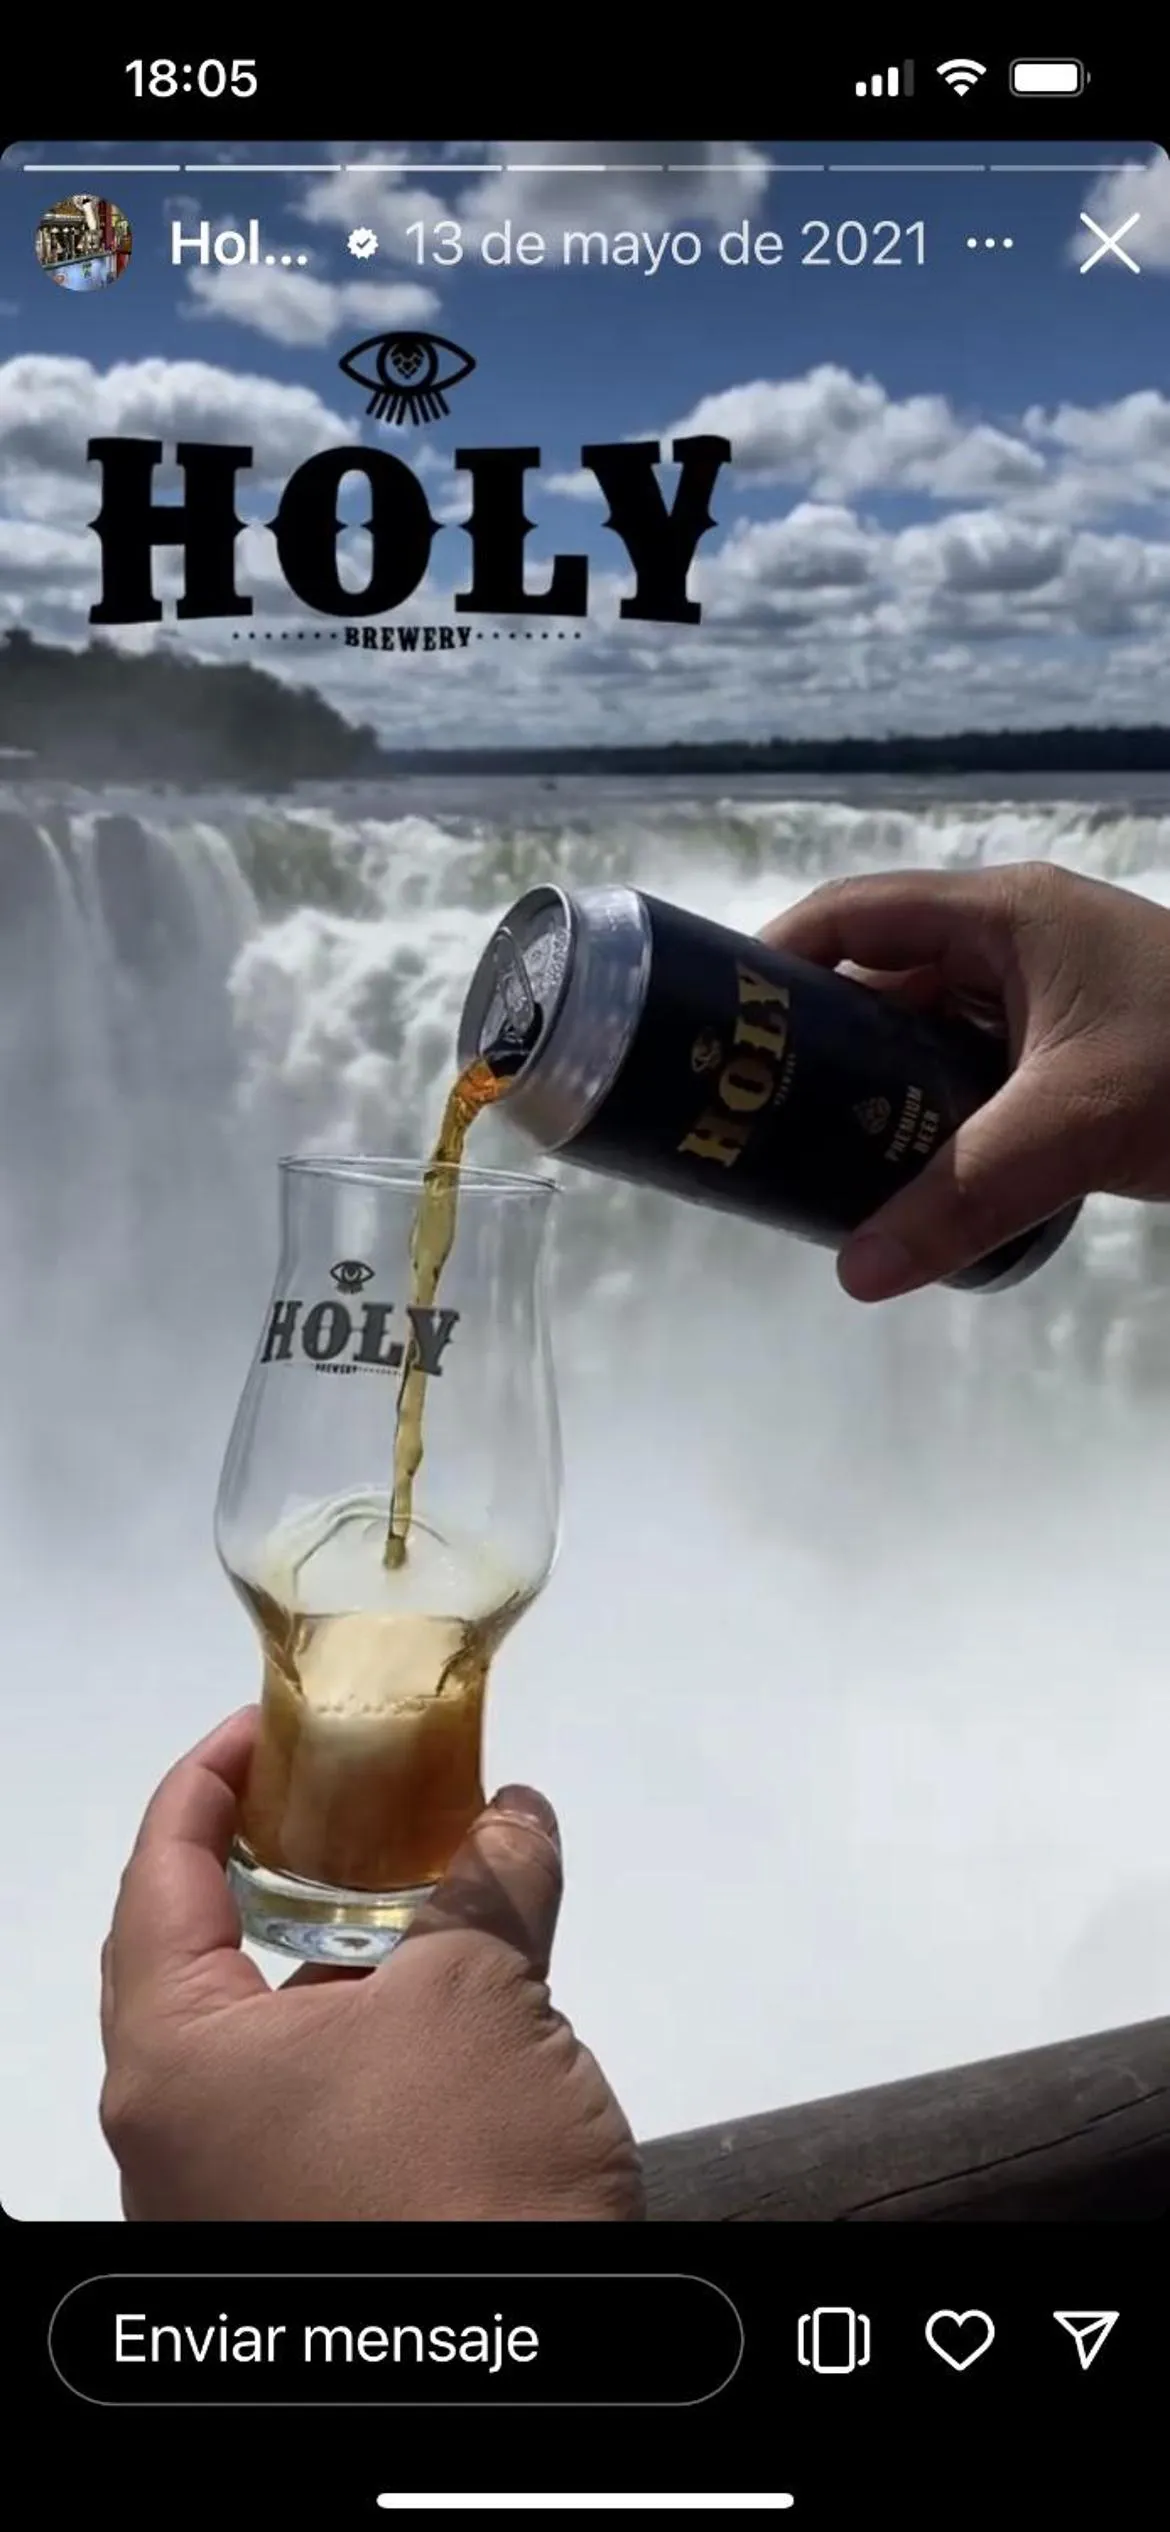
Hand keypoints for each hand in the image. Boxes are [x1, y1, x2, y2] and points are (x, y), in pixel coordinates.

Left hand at [100, 1710, 644, 2220]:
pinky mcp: (302, 2240)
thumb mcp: (481, 1997)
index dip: (207, 1782)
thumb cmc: (456, 2180)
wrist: (516, 2383)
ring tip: (417, 1885)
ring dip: (335, 1956)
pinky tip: (446, 2004)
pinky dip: (363, 2036)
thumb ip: (488, 1884)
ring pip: (262, 2042)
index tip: (264, 1726)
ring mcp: (231, 2203)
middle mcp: (174, 2138)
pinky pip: (309, 2107)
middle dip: (275, 1865)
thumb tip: (513, 1817)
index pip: (157, 1880)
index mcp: (173, 2062)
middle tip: (342, 1795)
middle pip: (196, 1960)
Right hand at [761, 860, 1169, 1299]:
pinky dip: (935, 1111)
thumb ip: (961, 1197)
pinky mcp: (1079, 1043)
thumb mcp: (1074, 1130)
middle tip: (750, 1114)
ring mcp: (1052, 991)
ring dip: (875, 1086)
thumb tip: (854, 1276)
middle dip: (815, 1042)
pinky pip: (978, 1067)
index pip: (852, 914)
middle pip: (882, 973)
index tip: (714, 1030)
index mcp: (1005, 914)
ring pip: (930, 1028)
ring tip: (807, 1155)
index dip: (772, 960)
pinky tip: (908, 1172)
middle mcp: (1019, 938)